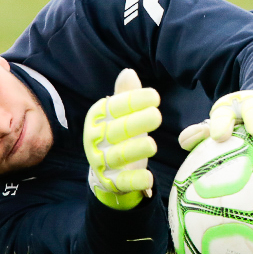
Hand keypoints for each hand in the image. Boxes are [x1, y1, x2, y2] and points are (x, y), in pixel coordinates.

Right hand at [84, 69, 161, 210]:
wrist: (106, 169)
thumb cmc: (120, 133)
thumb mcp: (121, 113)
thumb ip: (126, 95)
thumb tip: (129, 72)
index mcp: (97, 117)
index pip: (114, 107)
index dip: (134, 101)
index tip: (155, 97)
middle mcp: (95, 138)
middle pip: (117, 130)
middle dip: (136, 123)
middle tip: (157, 116)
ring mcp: (101, 161)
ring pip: (118, 155)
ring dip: (134, 150)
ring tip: (152, 145)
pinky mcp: (111, 181)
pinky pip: (123, 181)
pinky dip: (135, 180)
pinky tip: (149, 178)